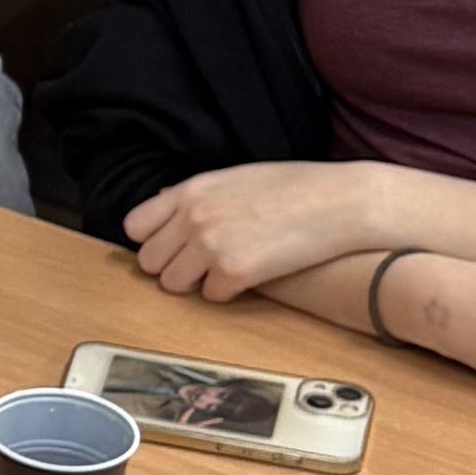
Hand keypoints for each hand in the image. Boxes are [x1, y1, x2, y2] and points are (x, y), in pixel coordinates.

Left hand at [123, 160, 385, 298]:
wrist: (340, 201)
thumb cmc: (296, 188)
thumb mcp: (236, 178)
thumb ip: (199, 196)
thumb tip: (166, 207)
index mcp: (191, 190)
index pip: (135, 226)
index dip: (154, 241)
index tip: (174, 247)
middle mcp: (193, 216)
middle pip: (149, 262)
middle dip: (173, 267)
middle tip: (204, 264)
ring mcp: (210, 245)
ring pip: (173, 284)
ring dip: (198, 282)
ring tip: (229, 268)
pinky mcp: (234, 272)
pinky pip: (211, 296)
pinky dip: (229, 291)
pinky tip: (254, 274)